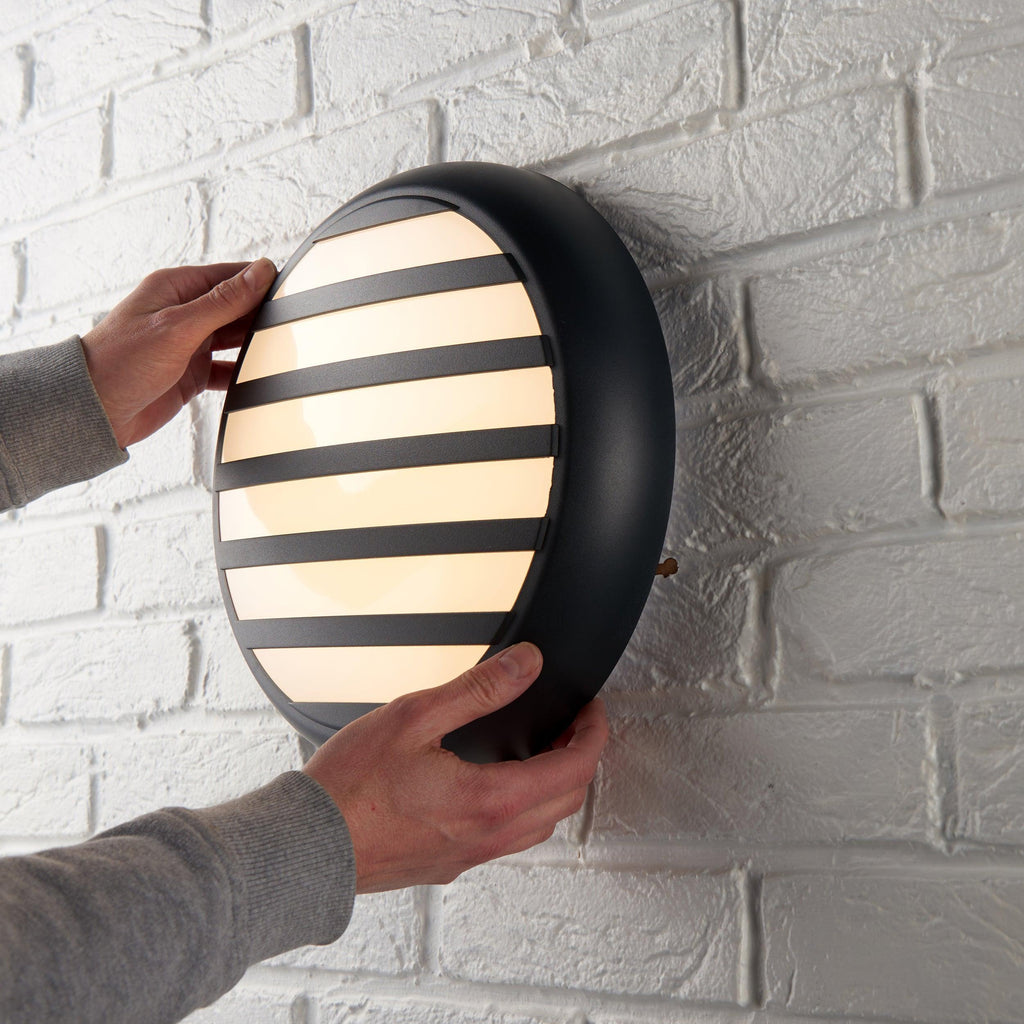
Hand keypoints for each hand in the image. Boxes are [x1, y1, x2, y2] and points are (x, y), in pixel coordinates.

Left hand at [81, 259, 276, 447]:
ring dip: (255, 344)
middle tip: (294, 323)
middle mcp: (184, 313)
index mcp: (176, 289)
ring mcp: (189, 344)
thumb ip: (223, 301)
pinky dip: (243, 373)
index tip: (293, 290)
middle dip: (262, 315)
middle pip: (237, 307)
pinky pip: (228, 369)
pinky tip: (259, 377)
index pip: (231, 276)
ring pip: (235, 338)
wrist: (94, 411)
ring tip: (283, 348)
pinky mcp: (192, 374)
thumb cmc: (120, 363)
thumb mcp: (178, 326)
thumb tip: (260, 272)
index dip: (262, 282)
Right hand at [302, 643, 608, 892]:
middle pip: (565, 801)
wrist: (304, 849)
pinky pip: (506, 840)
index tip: (592, 711)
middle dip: (580, 759)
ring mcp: (468, 856)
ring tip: (540, 751)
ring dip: (554, 787)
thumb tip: (527, 665)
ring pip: (538, 826)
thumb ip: (479, 689)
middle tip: (573, 726)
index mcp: (490, 800)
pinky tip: (495, 785)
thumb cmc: (349, 788)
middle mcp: (487, 836)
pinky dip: (522, 809)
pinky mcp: (446, 864)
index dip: (593, 734)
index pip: (573, 768)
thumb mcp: (415, 717)